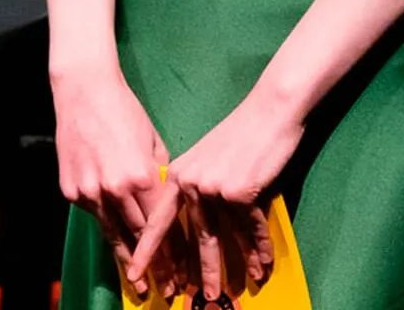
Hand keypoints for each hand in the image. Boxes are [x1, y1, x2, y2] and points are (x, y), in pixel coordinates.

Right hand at [51, 63, 188, 301]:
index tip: (183, 275)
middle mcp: (114, 189)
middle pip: (139, 237)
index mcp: (141, 178)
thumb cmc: (125, 112)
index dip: (174, 253)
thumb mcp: (154, 145)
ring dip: (129, 261)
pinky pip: (94, 215)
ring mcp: (89, 191)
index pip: (163, 227)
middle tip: (168, 287)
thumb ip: (160, 180)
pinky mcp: (70, 190)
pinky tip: (117, 243)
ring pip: (113, 236)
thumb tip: (169, 207)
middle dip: (156, 265)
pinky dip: (106, 227)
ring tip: (140, 282)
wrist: (83, 90)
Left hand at [129, 85, 298, 300]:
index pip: (157, 219)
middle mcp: (190, 182)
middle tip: (196, 297)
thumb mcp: (208, 163)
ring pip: (222, 239)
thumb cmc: (240, 139)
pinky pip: (251, 231)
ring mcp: (213, 187)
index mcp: (177, 174)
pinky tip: (263, 266)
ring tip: (233, 292)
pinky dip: (260, 250)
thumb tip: (195, 228)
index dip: (147, 249)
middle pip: (192, 237)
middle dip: (197, 270)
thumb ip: (197, 191)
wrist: (268, 114)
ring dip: (230, 268)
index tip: (135, 272)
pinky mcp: (239, 192)